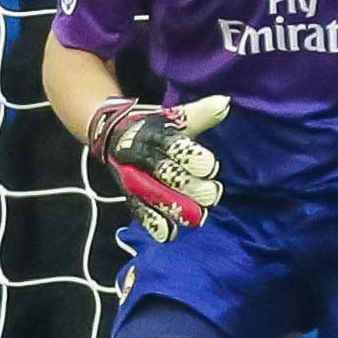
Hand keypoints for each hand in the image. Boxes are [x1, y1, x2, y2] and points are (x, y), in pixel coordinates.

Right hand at [87, 95, 229, 242]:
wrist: (111, 133)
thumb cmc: (153, 127)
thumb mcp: (174, 117)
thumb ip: (200, 114)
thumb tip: (225, 103)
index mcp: (151, 133)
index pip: (170, 143)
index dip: (189, 155)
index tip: (210, 165)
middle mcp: (139, 156)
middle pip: (163, 172)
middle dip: (187, 184)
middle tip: (212, 194)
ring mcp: (132, 177)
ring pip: (152, 194)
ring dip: (174, 207)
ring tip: (198, 218)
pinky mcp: (129, 195)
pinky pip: (139, 210)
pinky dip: (153, 223)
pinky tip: (169, 234)